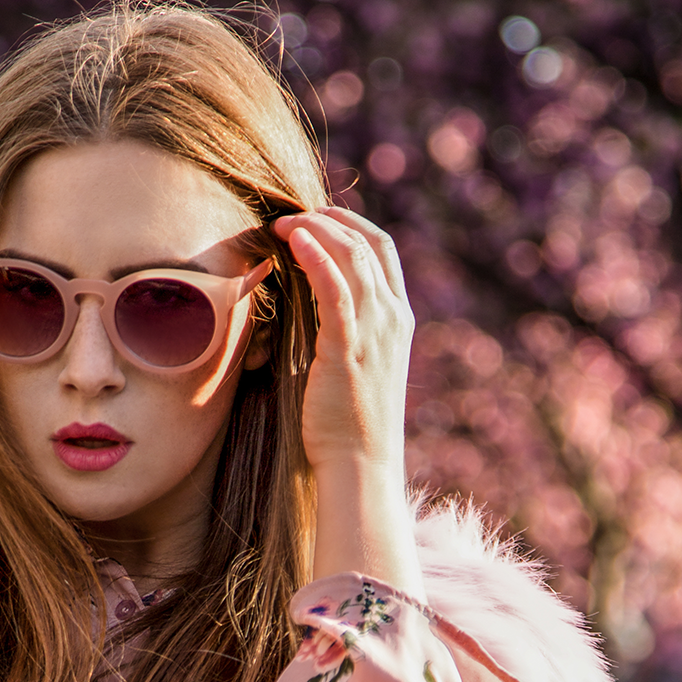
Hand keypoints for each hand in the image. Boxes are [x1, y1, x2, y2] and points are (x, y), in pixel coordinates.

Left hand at [273, 206, 414, 474]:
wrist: (360, 465)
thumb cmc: (349, 424)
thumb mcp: (354, 366)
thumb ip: (343, 331)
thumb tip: (312, 307)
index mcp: (398, 319)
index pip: (382, 250)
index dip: (349, 224)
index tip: (314, 218)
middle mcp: (392, 318)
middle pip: (368, 243)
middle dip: (329, 219)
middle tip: (290, 216)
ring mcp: (375, 331)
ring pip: (353, 256)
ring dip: (316, 230)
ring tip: (283, 224)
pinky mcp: (349, 347)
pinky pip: (335, 288)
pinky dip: (316, 255)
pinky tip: (293, 240)